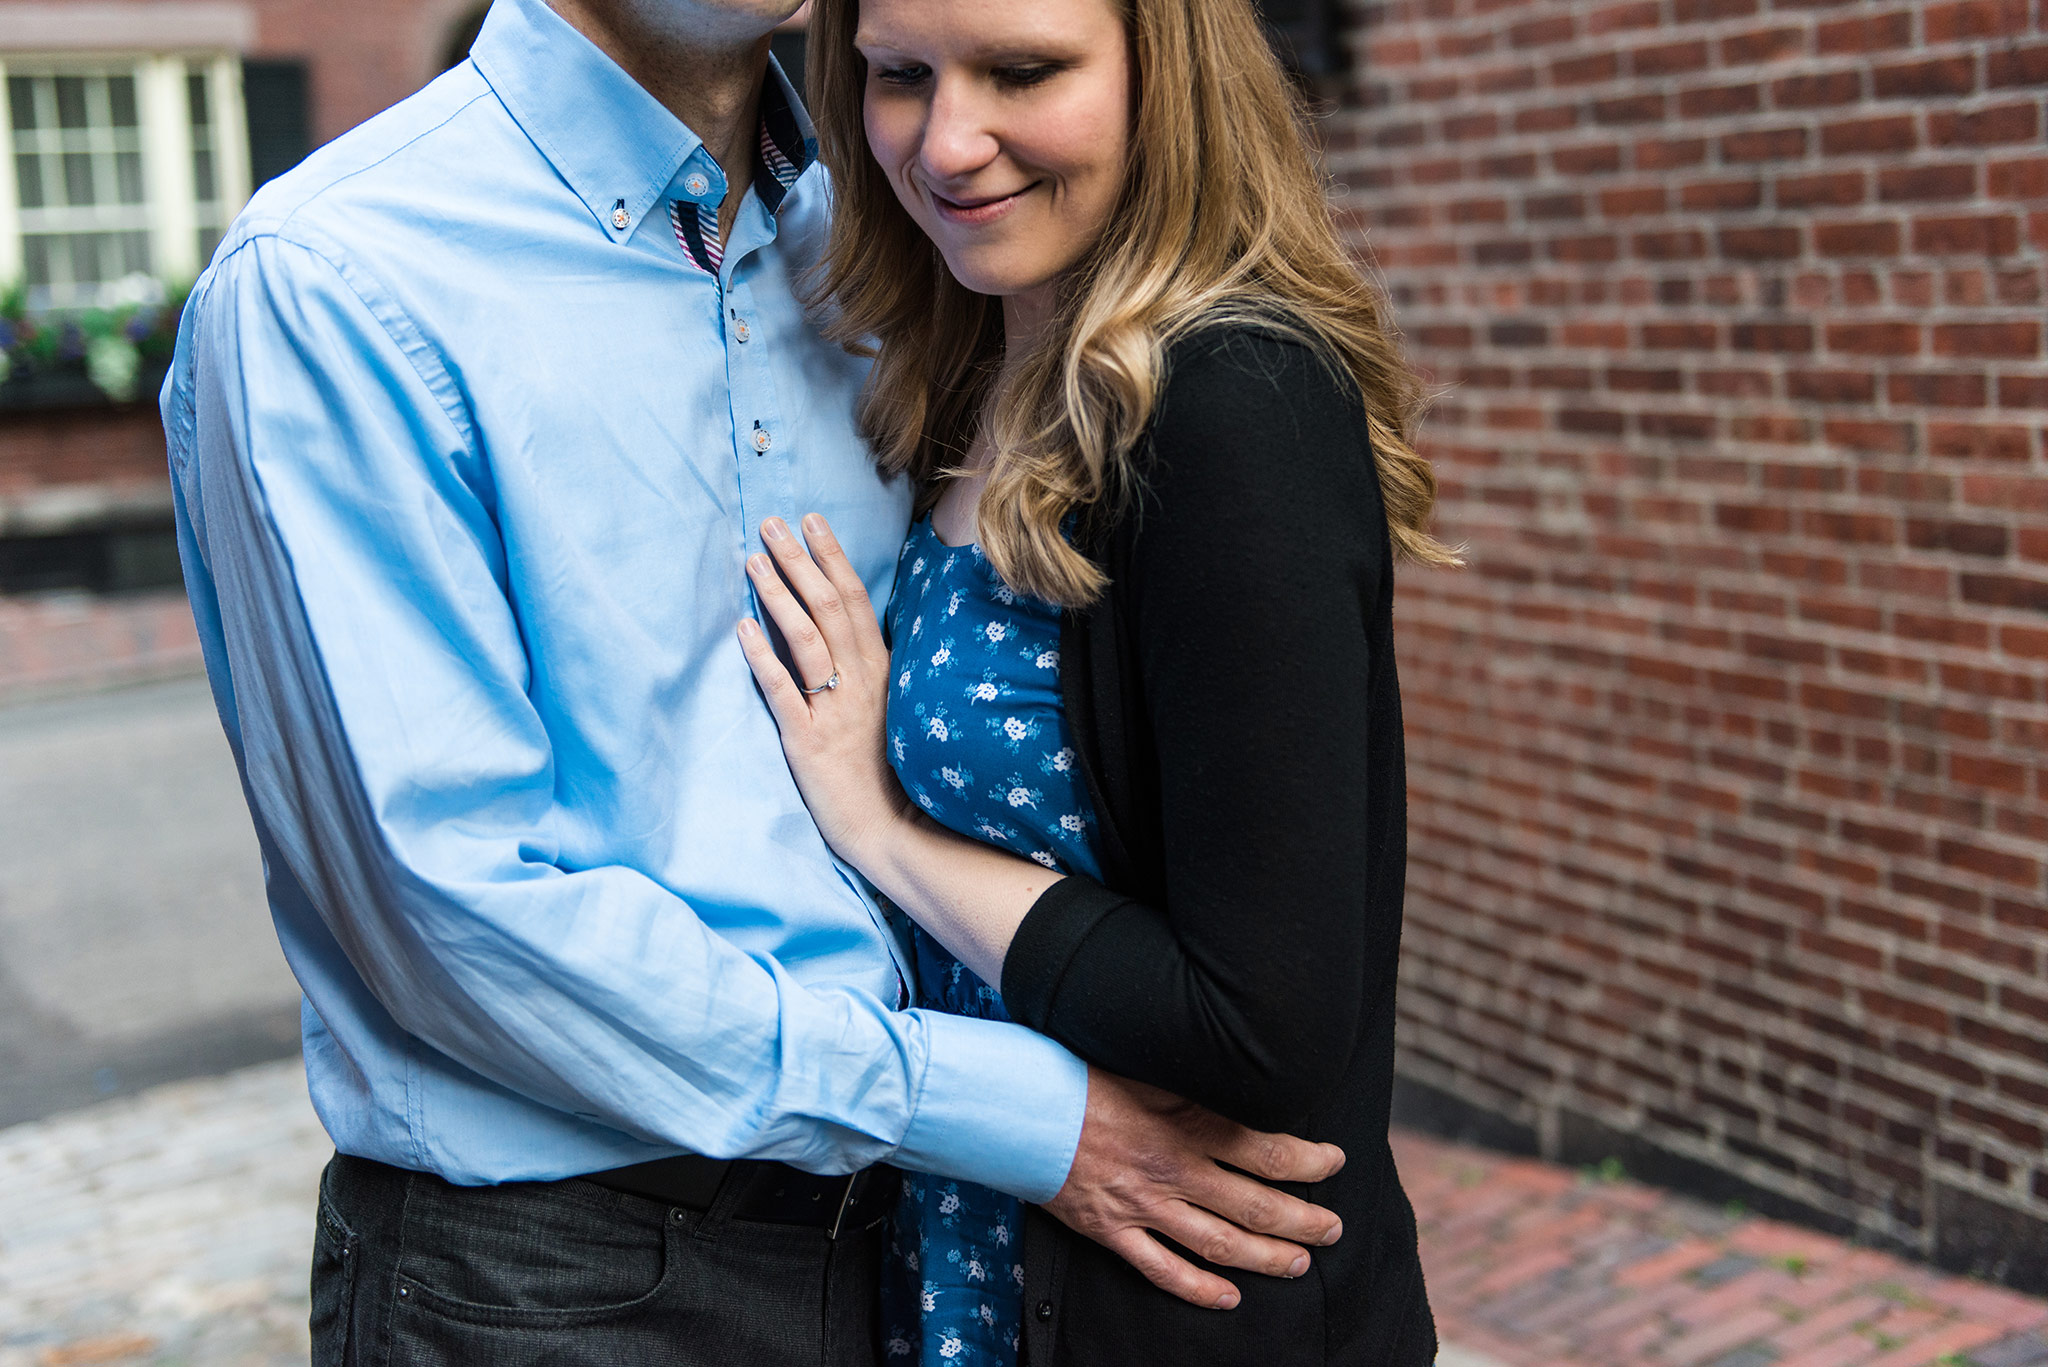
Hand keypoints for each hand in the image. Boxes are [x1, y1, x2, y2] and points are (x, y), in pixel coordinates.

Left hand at [736, 514, 909, 866]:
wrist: (891, 828)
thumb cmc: (887, 770)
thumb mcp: (888, 706)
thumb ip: (868, 667)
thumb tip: (844, 627)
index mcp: (880, 670)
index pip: (856, 599)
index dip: (831, 557)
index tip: (811, 521)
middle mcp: (861, 681)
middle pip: (829, 607)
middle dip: (799, 561)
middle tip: (772, 524)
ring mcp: (835, 709)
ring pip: (806, 638)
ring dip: (778, 595)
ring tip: (753, 561)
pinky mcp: (808, 740)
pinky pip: (782, 690)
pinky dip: (761, 656)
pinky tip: (741, 629)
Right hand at [1046, 1067, 1345, 1309]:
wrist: (1017, 1104)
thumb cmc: (1081, 1072)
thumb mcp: (1146, 1061)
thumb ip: (1194, 1079)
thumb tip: (1241, 1077)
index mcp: (1185, 1121)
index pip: (1267, 1149)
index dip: (1310, 1160)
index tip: (1334, 1160)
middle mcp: (1172, 1169)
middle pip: (1256, 1205)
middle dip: (1304, 1220)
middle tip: (1333, 1228)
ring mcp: (1142, 1205)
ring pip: (1220, 1244)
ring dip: (1267, 1259)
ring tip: (1300, 1263)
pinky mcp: (1111, 1230)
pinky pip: (1162, 1270)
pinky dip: (1199, 1289)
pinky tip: (1229, 1297)